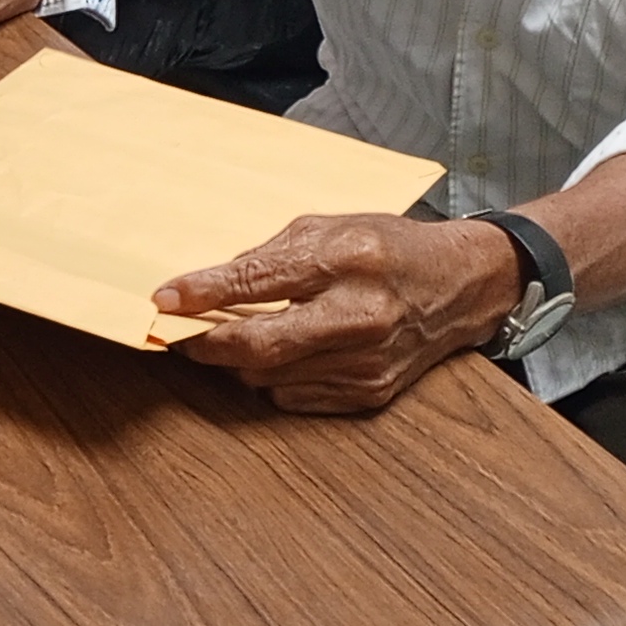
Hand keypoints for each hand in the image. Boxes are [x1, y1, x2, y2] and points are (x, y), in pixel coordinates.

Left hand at [153, 213, 520, 412]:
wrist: (462, 286)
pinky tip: (278, 356)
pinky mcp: (370, 393)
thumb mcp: (331, 227)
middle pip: (260, 345)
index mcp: (348, 260)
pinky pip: (295, 397)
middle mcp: (361, 316)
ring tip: (230, 338)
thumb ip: (272, 256)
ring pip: (270, 377)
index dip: (203, 294)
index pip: (259, 282)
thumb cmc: (391, 249)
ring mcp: (367, 362)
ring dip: (238, 361)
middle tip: (179, 335)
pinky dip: (272, 378)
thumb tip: (211, 284)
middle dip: (207, 343)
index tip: (164, 300)